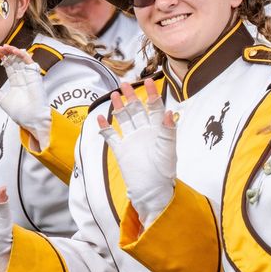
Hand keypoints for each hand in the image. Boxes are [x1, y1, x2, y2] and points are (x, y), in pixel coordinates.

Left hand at [0, 45, 50, 142]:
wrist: (31, 120)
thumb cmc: (21, 113)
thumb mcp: (2, 101)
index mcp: (16, 82)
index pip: (9, 66)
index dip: (2, 58)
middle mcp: (23, 77)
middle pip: (14, 60)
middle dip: (6, 53)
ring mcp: (29, 75)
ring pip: (21, 59)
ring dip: (13, 51)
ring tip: (4, 47)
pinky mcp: (35, 76)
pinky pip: (29, 62)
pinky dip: (22, 55)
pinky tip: (14, 51)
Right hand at [97, 79, 175, 226]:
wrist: (151, 191)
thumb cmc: (164, 172)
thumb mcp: (168, 150)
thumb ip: (167, 131)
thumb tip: (170, 112)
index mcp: (157, 130)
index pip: (154, 108)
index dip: (151, 94)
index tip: (148, 81)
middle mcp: (144, 132)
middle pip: (136, 110)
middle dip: (131, 96)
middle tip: (124, 83)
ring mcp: (131, 140)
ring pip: (124, 119)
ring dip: (119, 107)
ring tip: (114, 94)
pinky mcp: (121, 150)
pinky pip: (111, 136)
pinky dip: (105, 127)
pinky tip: (101, 118)